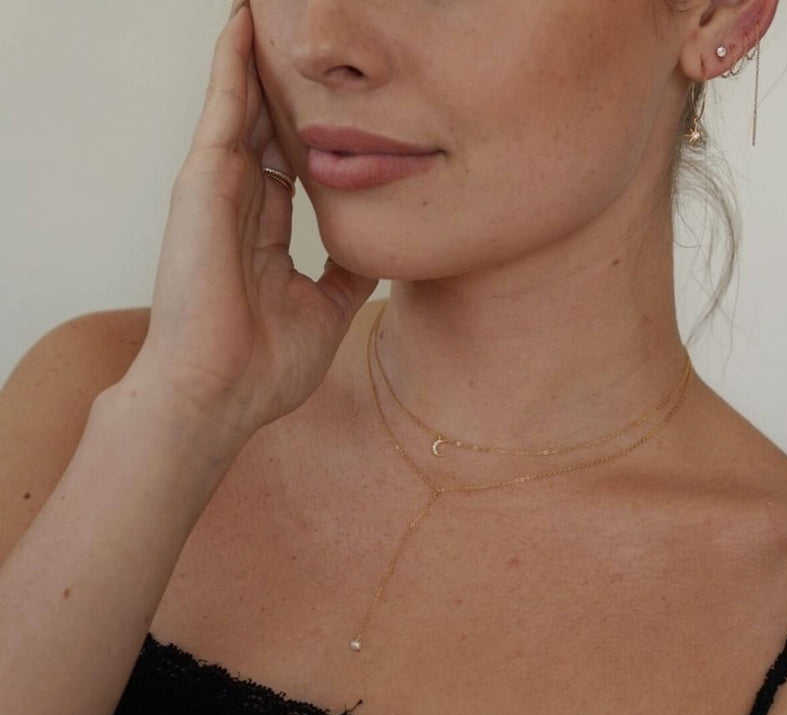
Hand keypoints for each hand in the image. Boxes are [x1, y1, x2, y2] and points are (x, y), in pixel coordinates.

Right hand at [125, 1, 377, 440]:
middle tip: (304, 44)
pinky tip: (244, 23)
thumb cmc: (264, 367)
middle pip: (269, 127)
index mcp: (264, 233)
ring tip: (271, 13)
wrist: (217, 396)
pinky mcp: (202, 180)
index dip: (313, 130)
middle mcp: (239, 204)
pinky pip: (223, 107)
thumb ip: (350, 274)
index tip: (338, 102)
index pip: (291, 164)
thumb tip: (376, 250)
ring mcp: (217, 189)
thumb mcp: (327, 310)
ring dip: (259, 60)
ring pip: (246, 106)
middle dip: (288, 86)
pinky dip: (232, 63)